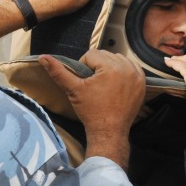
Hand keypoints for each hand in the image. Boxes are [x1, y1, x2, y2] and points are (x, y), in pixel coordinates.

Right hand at [38, 50, 144, 168]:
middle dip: (98, 66)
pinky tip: (116, 83)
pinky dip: (123, 71)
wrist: (109, 131)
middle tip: (94, 84)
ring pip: (118, 59)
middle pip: (106, 55)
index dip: (84, 67)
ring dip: (110, 67)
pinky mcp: (142, 82)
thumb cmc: (91, 111)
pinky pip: (131, 67)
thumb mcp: (74, 89)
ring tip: (104, 84)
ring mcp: (137, 75)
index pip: (92, 54)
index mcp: (111, 67)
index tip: (85, 82)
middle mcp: (126, 67)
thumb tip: (43, 57)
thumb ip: (59, 72)